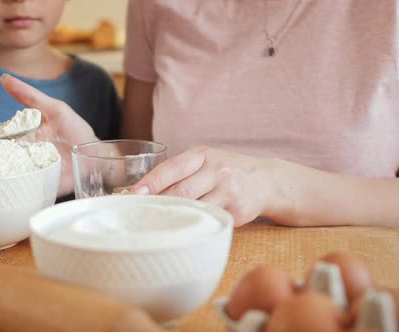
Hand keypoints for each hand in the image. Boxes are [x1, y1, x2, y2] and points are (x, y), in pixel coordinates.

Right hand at [0, 74, 97, 195]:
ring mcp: (30, 174)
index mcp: (22, 138)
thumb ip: (29, 96)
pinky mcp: (39, 188)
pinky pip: (21, 191)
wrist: (97, 157)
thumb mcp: (54, 110)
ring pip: (6, 177)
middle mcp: (22, 157)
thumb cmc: (76, 131)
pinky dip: (11, 191)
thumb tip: (4, 78)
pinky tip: (1, 191)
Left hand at [131, 146, 276, 226]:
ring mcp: (227, 192)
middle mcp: (216, 172)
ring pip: (193, 208)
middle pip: (180, 191)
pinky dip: (190, 225)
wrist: (265, 181)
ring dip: (171, 217)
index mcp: (203, 156)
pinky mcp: (235, 213)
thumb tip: (139, 190)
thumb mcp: (205, 161)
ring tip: (152, 223)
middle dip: (156, 203)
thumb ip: (179, 172)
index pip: (172, 168)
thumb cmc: (225, 172)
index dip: (151, 182)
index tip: (132, 193)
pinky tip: (178, 229)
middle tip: (135, 213)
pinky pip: (207, 220)